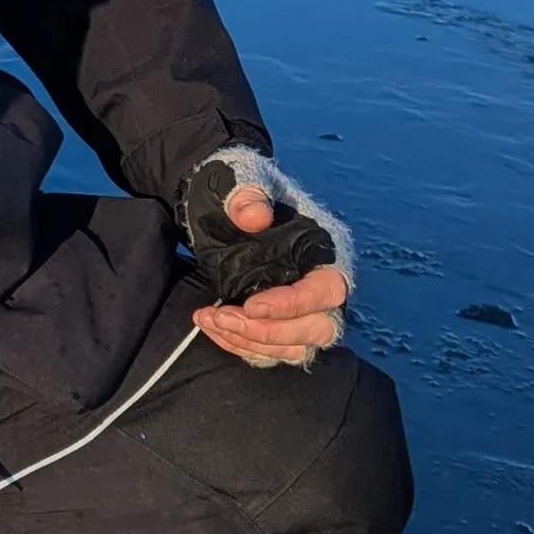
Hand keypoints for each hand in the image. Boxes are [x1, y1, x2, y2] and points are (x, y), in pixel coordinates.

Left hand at [193, 184, 347, 368]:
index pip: (325, 290)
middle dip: (267, 331)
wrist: (220, 199)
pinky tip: (210, 326)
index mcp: (323, 250)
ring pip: (293, 347)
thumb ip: (248, 197)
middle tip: (222, 317)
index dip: (292, 305)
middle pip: (316, 329)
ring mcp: (301, 309)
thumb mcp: (240, 182)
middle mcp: (319, 285)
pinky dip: (239, 345)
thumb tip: (256, 216)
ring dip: (250, 342)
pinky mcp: (277, 322)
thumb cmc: (238, 189)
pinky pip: (269, 350)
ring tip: (208, 320)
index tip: (251, 306)